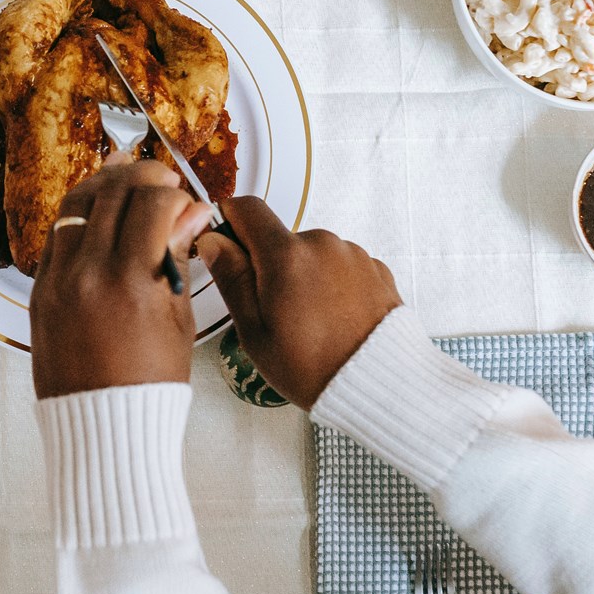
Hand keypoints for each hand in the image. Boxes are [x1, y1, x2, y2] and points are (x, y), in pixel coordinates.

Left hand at [27, 160, 218, 399]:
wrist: (102, 428)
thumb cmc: (149, 385)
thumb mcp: (178, 320)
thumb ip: (179, 257)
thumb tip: (193, 212)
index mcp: (129, 282)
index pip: (151, 204)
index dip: (175, 194)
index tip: (187, 201)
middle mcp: (87, 273)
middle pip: (111, 192)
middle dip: (141, 175)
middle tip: (162, 177)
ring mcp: (56, 280)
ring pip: (75, 205)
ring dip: (105, 185)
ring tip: (128, 183)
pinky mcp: (39, 291)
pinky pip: (56, 235)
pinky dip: (79, 216)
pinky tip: (100, 214)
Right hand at [197, 198, 402, 408]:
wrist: (379, 385)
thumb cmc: (313, 367)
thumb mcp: (254, 331)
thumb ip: (231, 278)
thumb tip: (213, 242)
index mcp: (286, 255)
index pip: (247, 208)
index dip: (230, 223)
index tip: (229, 247)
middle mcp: (323, 244)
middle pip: (280, 238)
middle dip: (270, 265)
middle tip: (275, 312)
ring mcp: (353, 254)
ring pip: (312, 254)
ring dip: (305, 276)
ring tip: (311, 322)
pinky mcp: (376, 268)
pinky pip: (341, 267)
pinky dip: (333, 286)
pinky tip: (335, 319)